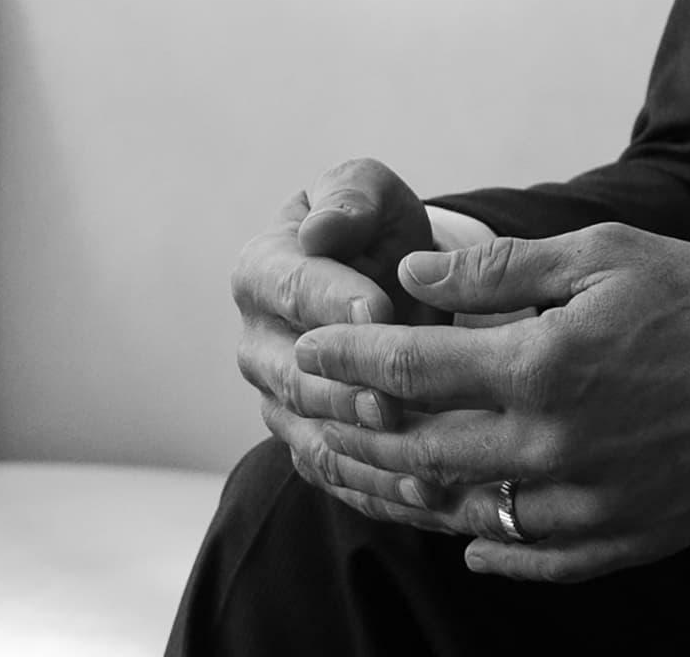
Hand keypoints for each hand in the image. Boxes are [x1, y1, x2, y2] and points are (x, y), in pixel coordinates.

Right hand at [232, 159, 452, 531]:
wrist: (392, 285)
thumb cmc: (377, 231)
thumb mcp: (370, 194)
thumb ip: (349, 198)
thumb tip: (320, 228)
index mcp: (260, 273)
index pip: (291, 289)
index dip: (334, 301)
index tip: (382, 310)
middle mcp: (258, 344)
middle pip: (293, 376)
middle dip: (345, 391)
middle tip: (395, 399)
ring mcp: (279, 404)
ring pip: (313, 437)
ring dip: (364, 453)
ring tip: (419, 460)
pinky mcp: (309, 448)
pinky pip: (338, 479)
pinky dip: (381, 492)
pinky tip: (430, 495)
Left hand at [295, 222, 689, 581]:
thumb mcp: (602, 255)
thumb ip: (500, 269)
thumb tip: (412, 275)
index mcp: (542, 366)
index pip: (410, 371)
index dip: (347, 360)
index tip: (307, 351)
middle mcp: (554, 445)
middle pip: (422, 454)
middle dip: (356, 434)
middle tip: (312, 418)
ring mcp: (588, 502)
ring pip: (469, 514)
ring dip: (408, 497)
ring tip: (366, 480)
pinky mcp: (627, 537)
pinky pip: (537, 560)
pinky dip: (493, 555)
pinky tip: (468, 546)